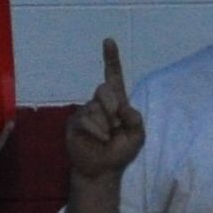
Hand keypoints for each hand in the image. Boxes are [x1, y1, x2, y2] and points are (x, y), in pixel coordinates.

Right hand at [64, 38, 145, 182]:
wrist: (102, 171)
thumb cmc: (120, 153)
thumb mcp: (137, 137)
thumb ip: (135, 119)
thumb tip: (123, 105)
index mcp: (116, 102)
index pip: (113, 76)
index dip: (111, 59)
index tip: (108, 41)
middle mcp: (99, 103)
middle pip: (104, 90)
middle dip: (112, 108)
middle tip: (116, 127)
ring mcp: (85, 111)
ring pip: (95, 107)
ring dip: (105, 125)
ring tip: (106, 139)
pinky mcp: (75, 122)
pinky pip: (86, 119)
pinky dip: (96, 131)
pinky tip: (99, 140)